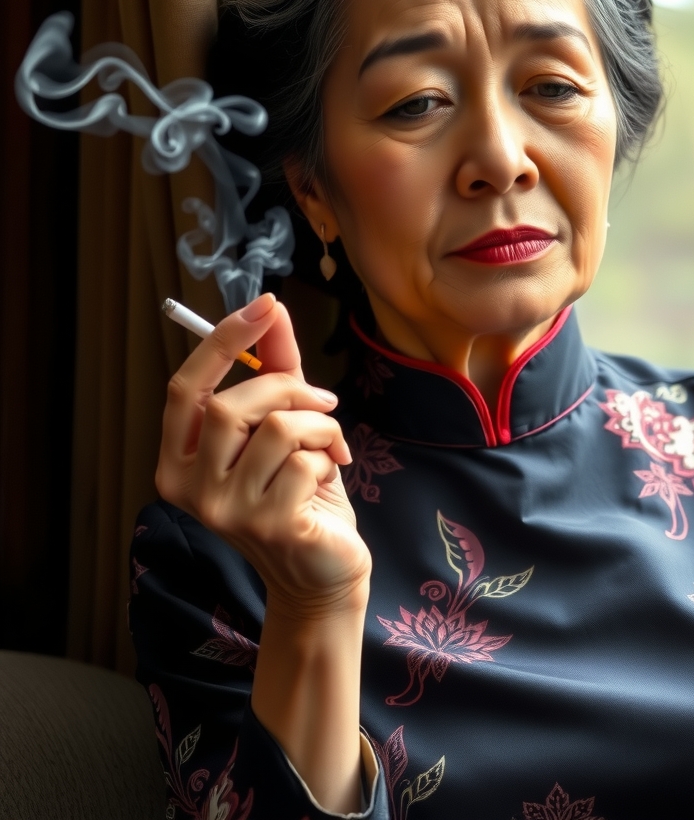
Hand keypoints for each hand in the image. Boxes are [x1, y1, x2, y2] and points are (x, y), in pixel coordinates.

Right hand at [156, 293, 370, 615]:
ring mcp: (225, 511)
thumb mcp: (284, 425)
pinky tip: (328, 479)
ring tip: (332, 448)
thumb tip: (272, 310)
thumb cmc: (300, 493)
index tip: (265, 304)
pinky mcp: (268, 525)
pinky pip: (304, 460)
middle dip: (290, 389)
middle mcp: (189, 488)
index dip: (222, 341)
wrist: (323, 570)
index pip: (185, 388)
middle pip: (232, 403)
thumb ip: (276, 369)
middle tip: (325, 403)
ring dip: (320, 426)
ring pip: (276, 428)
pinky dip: (329, 458)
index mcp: (180, 459)